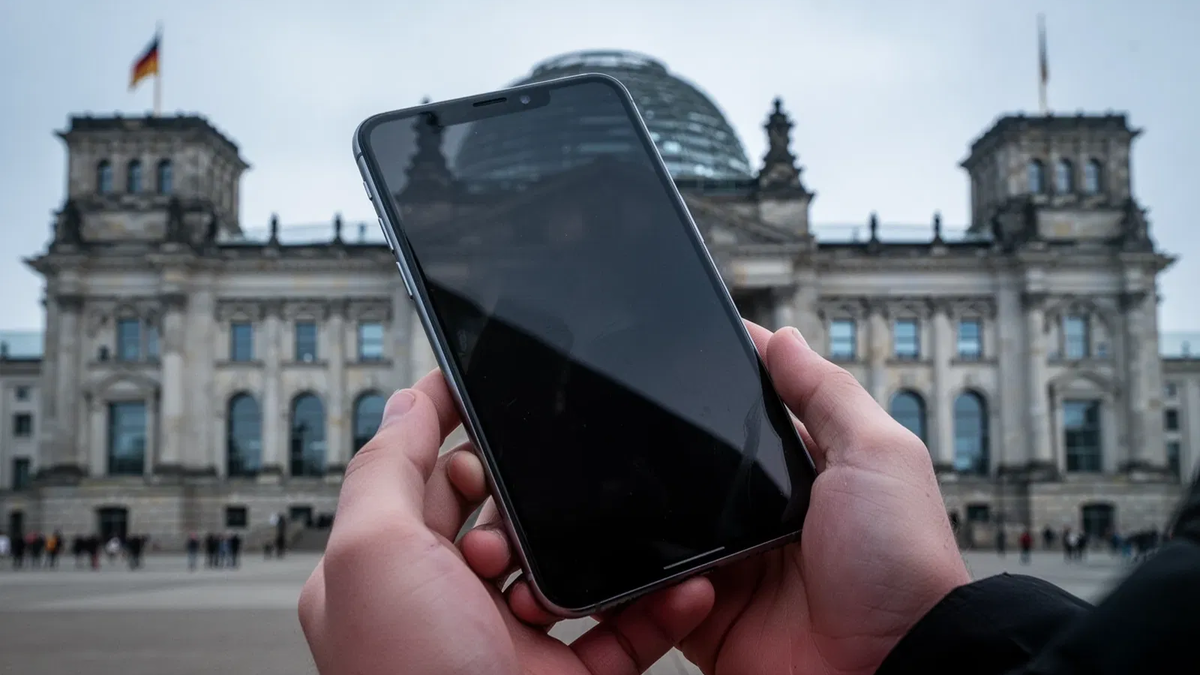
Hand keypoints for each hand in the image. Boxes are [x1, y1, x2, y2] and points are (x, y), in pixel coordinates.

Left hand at [298, 370, 714, 674]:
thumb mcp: (372, 555)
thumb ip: (385, 470)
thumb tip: (407, 401)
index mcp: (384, 574)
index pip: (417, 479)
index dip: (453, 433)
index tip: (491, 388)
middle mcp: (442, 607)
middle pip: (497, 515)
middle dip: (525, 496)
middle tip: (537, 495)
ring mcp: (505, 643)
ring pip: (565, 569)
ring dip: (594, 549)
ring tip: (603, 536)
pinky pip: (624, 630)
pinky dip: (657, 606)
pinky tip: (681, 581)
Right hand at [470, 323, 968, 674]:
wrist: (889, 671)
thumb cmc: (901, 565)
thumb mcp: (879, 455)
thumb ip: (827, 395)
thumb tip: (782, 337)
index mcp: (800, 473)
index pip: (739, 418)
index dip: (706, 388)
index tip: (659, 356)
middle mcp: (759, 515)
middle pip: (687, 469)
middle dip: (651, 452)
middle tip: (605, 425)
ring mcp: (728, 566)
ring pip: (657, 525)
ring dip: (632, 512)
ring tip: (594, 486)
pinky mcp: (700, 615)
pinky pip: (647, 588)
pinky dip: (628, 576)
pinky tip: (614, 550)